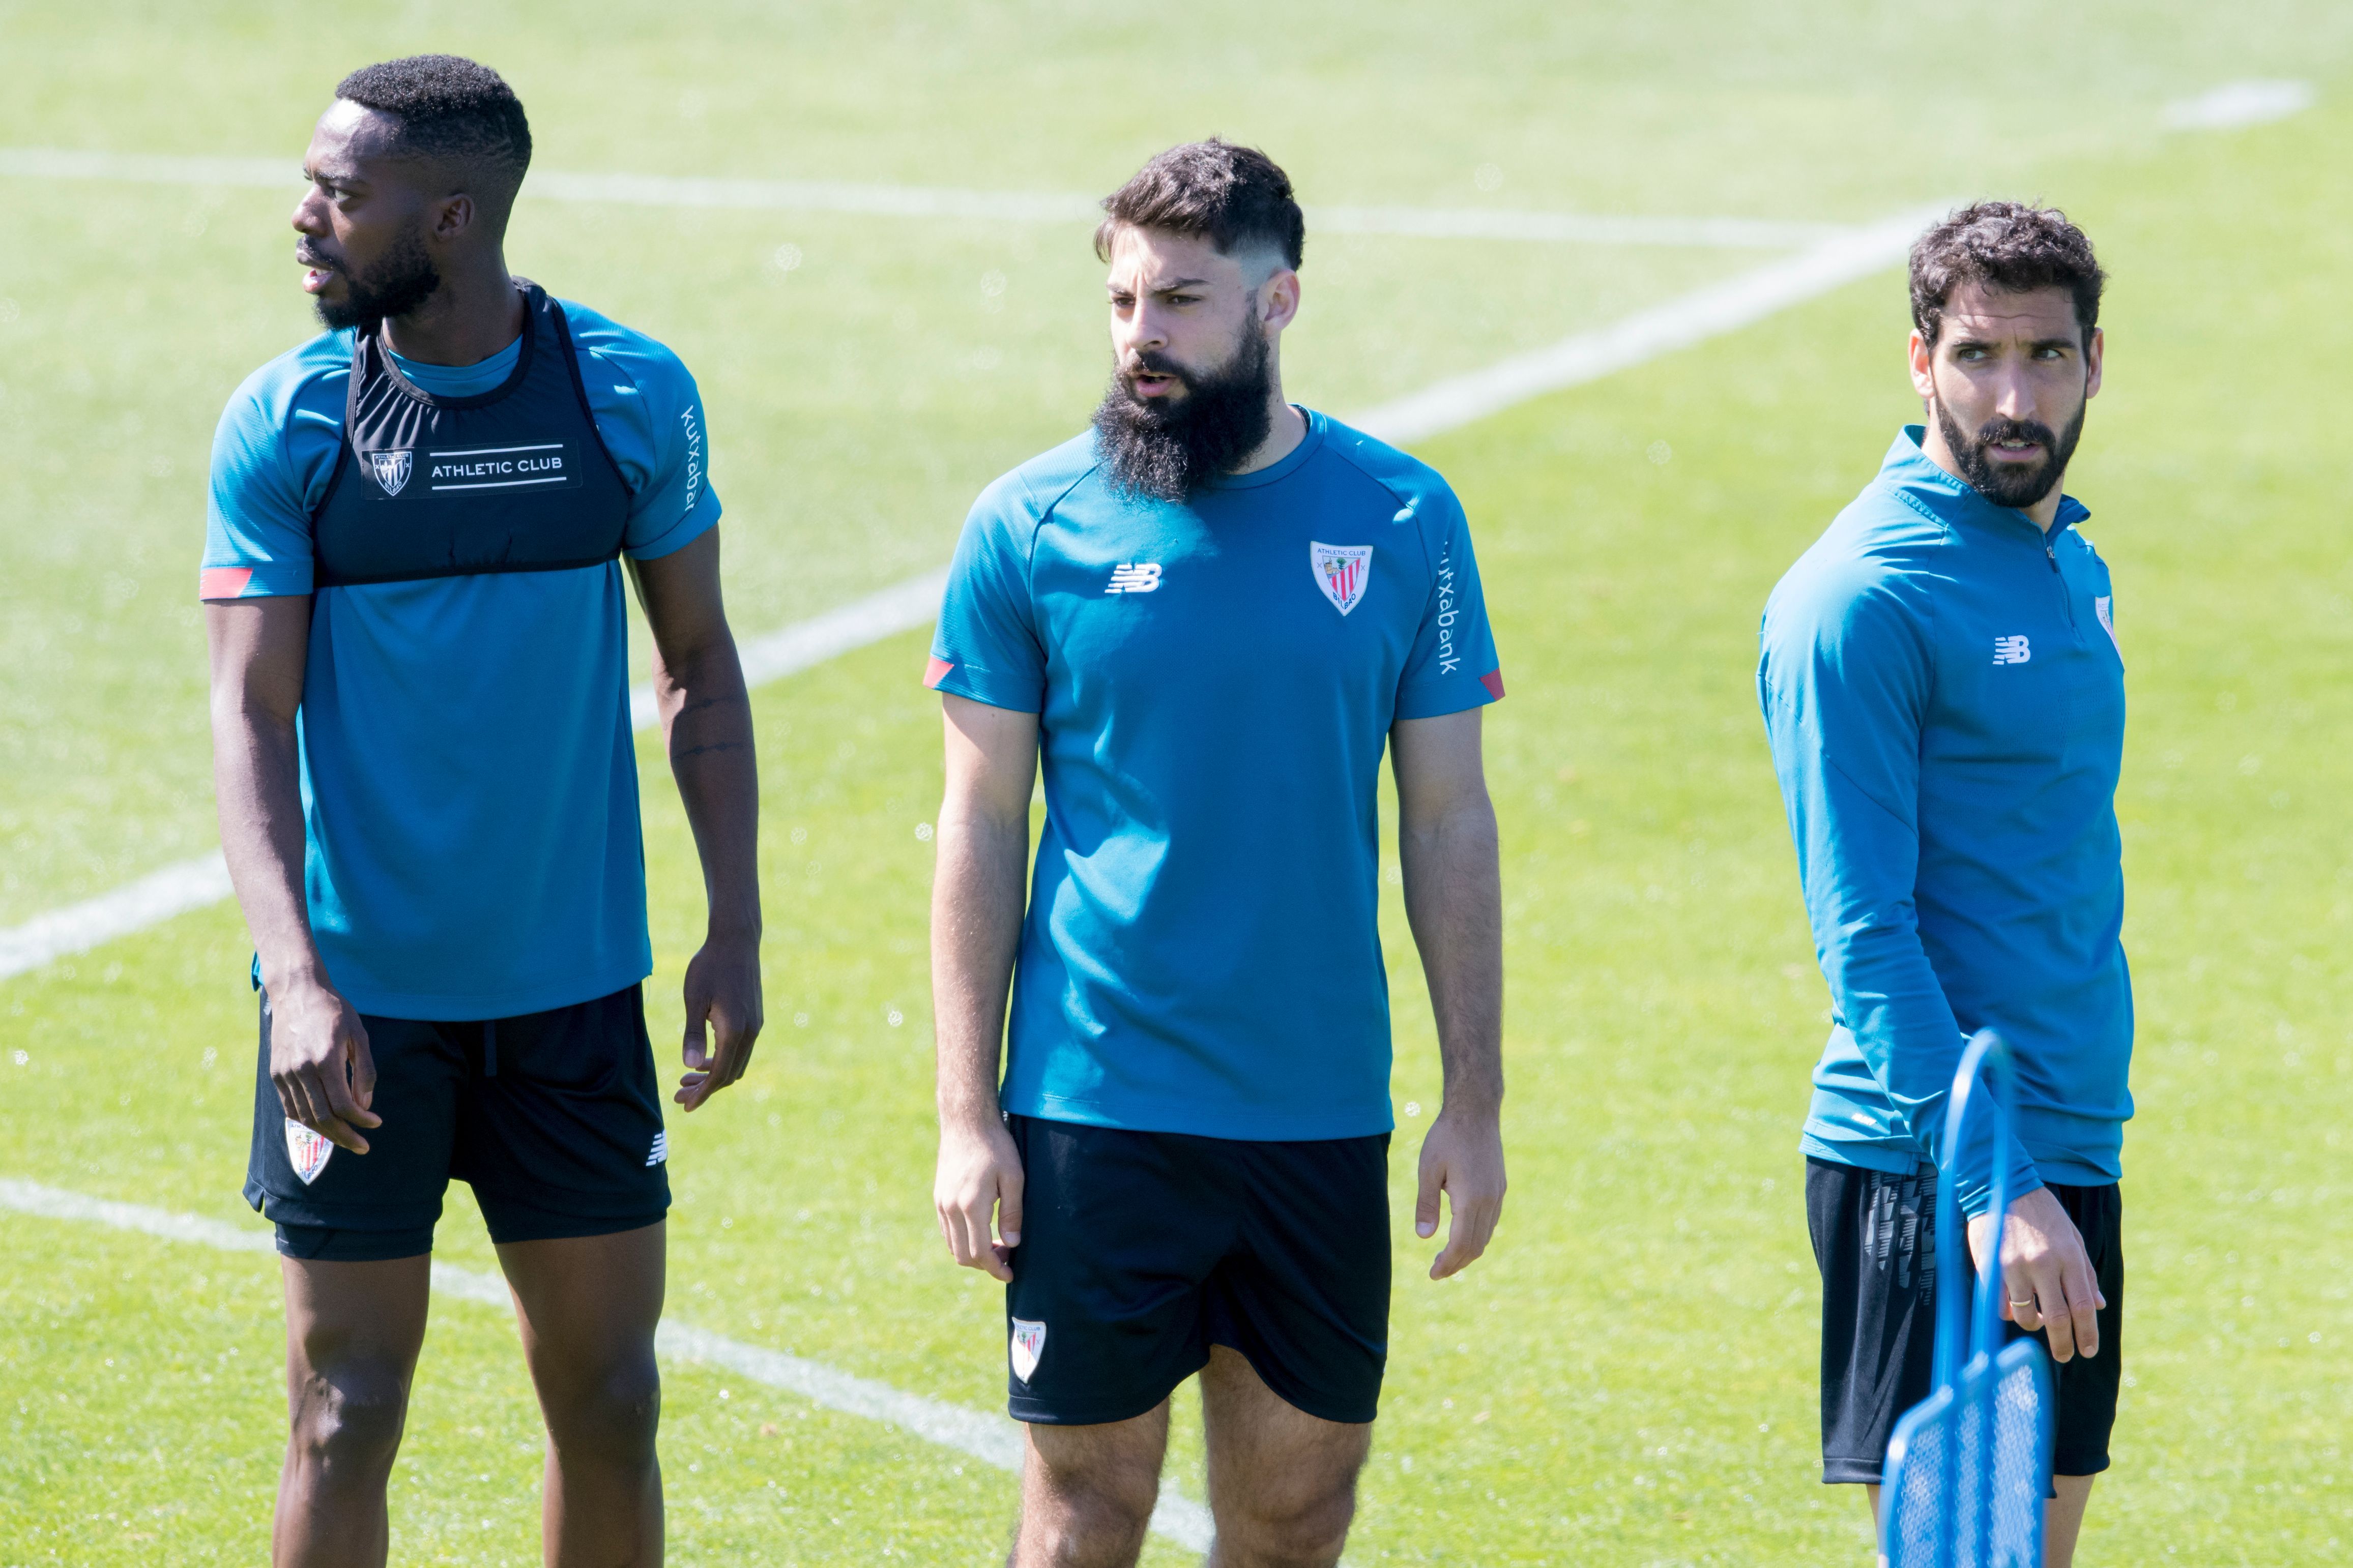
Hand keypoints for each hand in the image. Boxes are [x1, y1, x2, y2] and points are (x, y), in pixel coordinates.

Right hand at [268, 976, 379, 1153]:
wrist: (297, 992)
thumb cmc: (334, 1012)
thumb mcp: (359, 1035)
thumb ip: (364, 1071)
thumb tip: (364, 1105)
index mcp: (324, 1060)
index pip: (342, 1105)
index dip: (360, 1120)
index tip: (376, 1123)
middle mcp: (300, 1070)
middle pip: (322, 1117)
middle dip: (345, 1136)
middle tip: (362, 1146)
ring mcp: (284, 1073)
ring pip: (304, 1117)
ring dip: (326, 1133)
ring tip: (346, 1138)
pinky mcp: (275, 1074)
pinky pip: (290, 1107)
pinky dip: (307, 1121)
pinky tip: (323, 1124)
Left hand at [674, 931, 761, 1111]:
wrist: (736, 940)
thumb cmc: (709, 967)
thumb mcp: (694, 999)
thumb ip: (692, 1034)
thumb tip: (689, 1066)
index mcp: (734, 1031)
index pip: (719, 1075)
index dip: (702, 1094)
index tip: (685, 1106)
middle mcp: (750, 1032)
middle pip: (729, 1074)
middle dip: (705, 1088)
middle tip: (678, 1094)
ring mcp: (755, 1025)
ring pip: (736, 1063)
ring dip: (713, 1075)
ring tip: (686, 1077)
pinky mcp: (754, 1017)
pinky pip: (740, 1050)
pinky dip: (722, 1060)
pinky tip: (704, 1057)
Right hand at [934, 1115, 1023, 1282]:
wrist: (966, 1121)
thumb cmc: (996, 1146)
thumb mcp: (1014, 1177)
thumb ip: (1013, 1213)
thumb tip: (1012, 1244)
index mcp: (971, 1205)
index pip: (980, 1252)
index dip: (996, 1268)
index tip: (1010, 1274)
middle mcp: (951, 1208)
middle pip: (963, 1255)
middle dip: (985, 1265)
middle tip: (1006, 1260)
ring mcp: (941, 1203)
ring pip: (952, 1246)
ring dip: (972, 1254)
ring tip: (996, 1247)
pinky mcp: (938, 1197)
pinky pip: (947, 1231)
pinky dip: (962, 1241)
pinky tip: (980, 1232)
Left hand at [1415, 1102, 1505, 1279]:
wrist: (1475, 1111)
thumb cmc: (1447, 1137)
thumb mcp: (1428, 1170)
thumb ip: (1427, 1204)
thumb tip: (1424, 1237)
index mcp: (1471, 1199)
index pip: (1460, 1244)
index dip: (1447, 1263)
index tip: (1433, 1274)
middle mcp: (1489, 1201)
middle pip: (1476, 1246)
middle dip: (1457, 1263)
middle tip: (1436, 1271)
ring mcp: (1497, 1194)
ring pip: (1486, 1236)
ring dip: (1468, 1252)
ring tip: (1447, 1258)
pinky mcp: (1499, 1187)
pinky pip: (1491, 1222)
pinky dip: (1477, 1236)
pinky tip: (1462, 1234)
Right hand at [1967, 1185, 2104, 1361]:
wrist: (2000, 1186)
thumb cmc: (2042, 1213)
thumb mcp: (2072, 1237)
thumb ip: (2085, 1272)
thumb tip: (2097, 1306)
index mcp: (2068, 1256)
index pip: (2083, 1306)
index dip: (2087, 1334)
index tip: (2088, 1350)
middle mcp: (2043, 1264)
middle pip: (2056, 1318)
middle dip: (2063, 1344)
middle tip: (2065, 1357)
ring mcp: (2014, 1267)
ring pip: (2026, 1316)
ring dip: (2034, 1326)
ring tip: (2038, 1322)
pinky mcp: (1990, 1267)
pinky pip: (2000, 1305)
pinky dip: (2009, 1313)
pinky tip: (2014, 1307)